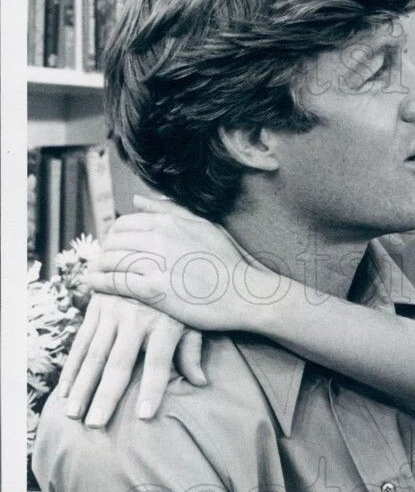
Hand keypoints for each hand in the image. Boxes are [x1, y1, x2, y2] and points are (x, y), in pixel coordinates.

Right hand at [58, 293, 205, 426]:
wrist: (148, 254)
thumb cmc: (176, 297)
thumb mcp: (191, 318)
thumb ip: (191, 350)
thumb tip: (200, 383)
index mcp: (164, 324)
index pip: (158, 363)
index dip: (152, 389)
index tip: (143, 416)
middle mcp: (136, 319)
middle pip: (119, 363)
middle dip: (106, 395)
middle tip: (96, 423)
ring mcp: (111, 313)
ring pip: (93, 355)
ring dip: (81, 386)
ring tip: (73, 413)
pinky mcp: (95, 310)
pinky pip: (80, 343)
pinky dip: (71, 368)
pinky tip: (64, 391)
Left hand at [84, 195, 285, 333]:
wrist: (244, 293)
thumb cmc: (228, 261)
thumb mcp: (204, 225)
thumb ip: (170, 209)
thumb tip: (137, 199)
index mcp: (170, 221)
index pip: (125, 223)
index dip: (114, 235)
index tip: (113, 246)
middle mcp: (160, 238)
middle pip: (115, 241)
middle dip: (104, 251)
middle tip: (102, 262)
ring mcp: (156, 264)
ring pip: (113, 261)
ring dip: (99, 267)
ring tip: (95, 274)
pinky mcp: (155, 290)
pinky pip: (117, 283)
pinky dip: (100, 283)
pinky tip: (93, 286)